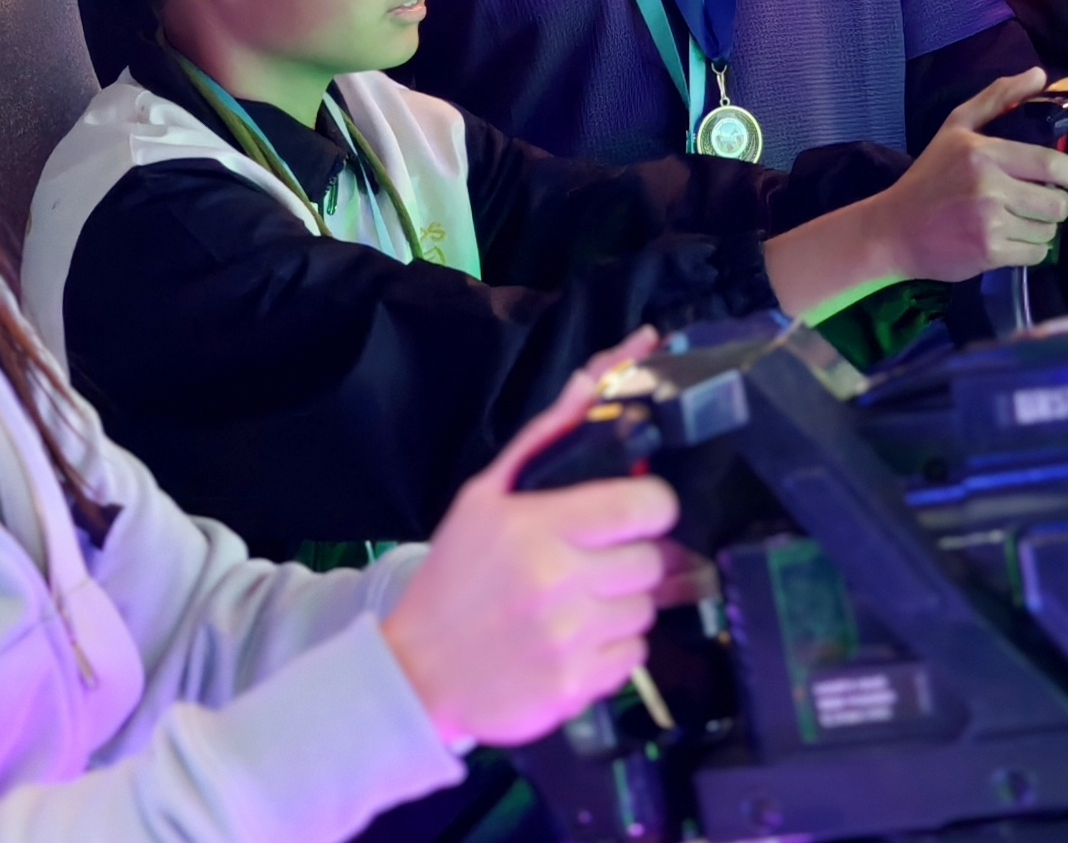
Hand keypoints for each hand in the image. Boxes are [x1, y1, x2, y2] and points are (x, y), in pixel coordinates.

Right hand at [382, 366, 678, 750]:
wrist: (414, 675)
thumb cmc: (454, 578)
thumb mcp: (484, 498)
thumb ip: (547, 437)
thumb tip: (599, 376)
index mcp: (537, 528)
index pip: (646, 506)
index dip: (650, 507)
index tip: (634, 513)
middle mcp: (558, 583)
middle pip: (653, 560)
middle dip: (631, 558)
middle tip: (594, 563)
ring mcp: (569, 641)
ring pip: (647, 610)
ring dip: (621, 604)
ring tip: (578, 604)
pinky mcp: (576, 689)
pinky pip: (634, 657)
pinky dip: (613, 649)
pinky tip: (574, 640)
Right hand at [881, 69, 1067, 278]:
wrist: (893, 230)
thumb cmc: (929, 176)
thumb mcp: (956, 128)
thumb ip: (999, 98)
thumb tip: (1040, 75)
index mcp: (984, 153)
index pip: (1053, 164)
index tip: (1061, 176)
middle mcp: (989, 188)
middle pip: (1058, 203)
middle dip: (1055, 203)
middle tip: (1037, 200)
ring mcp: (989, 224)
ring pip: (1049, 231)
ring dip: (1041, 227)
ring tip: (1018, 219)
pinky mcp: (989, 255)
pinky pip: (1036, 254)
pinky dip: (1029, 249)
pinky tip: (1009, 238)